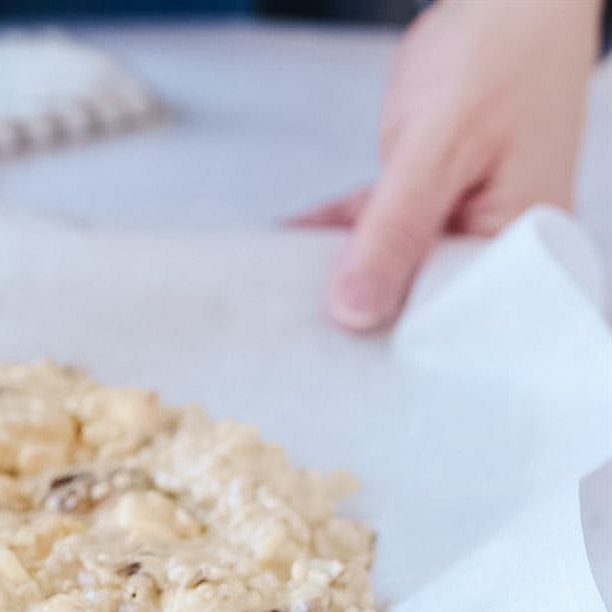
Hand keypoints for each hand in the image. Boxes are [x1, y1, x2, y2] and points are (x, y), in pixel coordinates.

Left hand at [293, 0, 600, 331]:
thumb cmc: (499, 59)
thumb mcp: (438, 152)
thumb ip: (395, 231)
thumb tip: (355, 311)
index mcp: (521, 248)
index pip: (454, 320)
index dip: (395, 342)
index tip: (336, 360)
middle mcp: (494, 245)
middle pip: (419, 301)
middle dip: (361, 313)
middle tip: (295, 340)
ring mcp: (460, 222)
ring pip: (390, 265)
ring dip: (339, 273)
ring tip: (282, 304)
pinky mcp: (430, 199)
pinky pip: (375, 228)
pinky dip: (336, 234)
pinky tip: (290, 248)